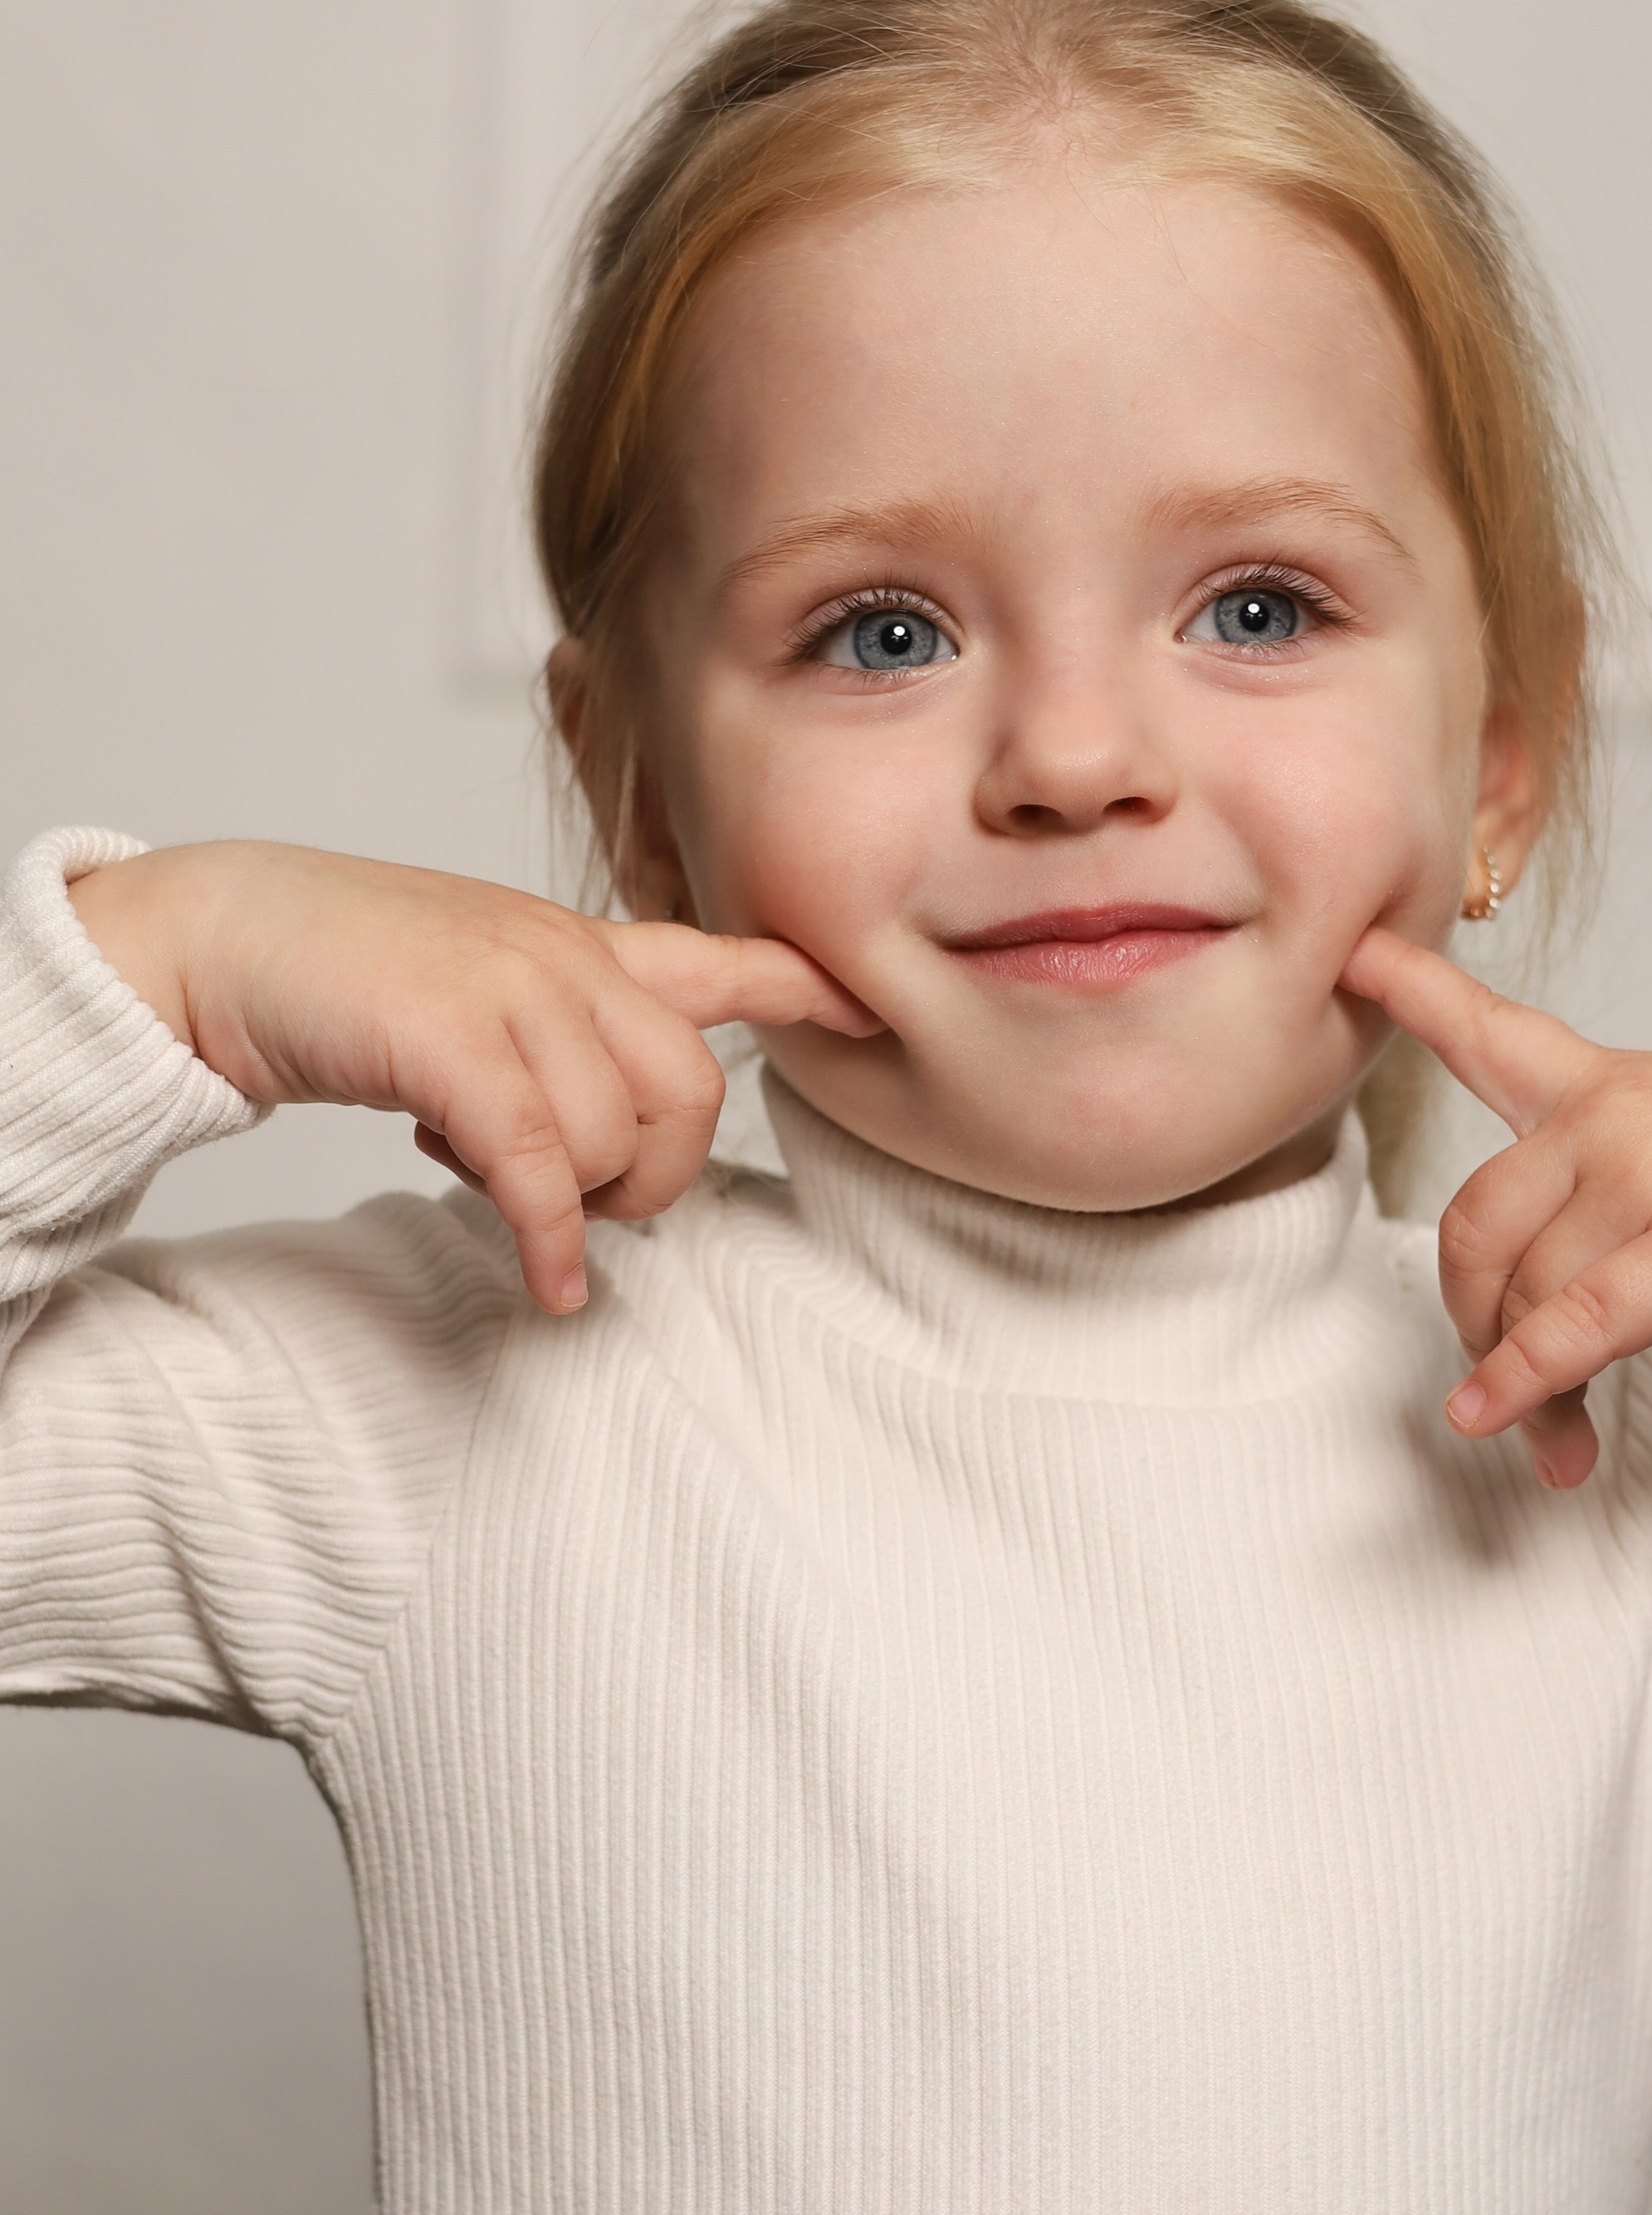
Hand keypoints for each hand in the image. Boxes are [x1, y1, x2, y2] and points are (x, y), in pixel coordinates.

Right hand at [69, 843, 880, 1313]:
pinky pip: (539, 1166)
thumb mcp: (475, 987)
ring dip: (575, 1202)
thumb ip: (550, 1043)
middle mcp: (563, 959)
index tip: (868, 1016)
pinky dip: (549, 1239)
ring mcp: (510, 990)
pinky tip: (544, 1279)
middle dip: (656, 1175)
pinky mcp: (451, 1037)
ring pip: (615, 1138)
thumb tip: (585, 1162)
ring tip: (493, 1185)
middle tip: (583, 1202)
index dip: (802, 991)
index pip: (719, 957)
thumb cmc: (343, 972)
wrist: (219, 935)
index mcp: (577, 944)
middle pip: (691, 1094)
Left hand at [1340, 927, 1651, 1489]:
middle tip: (1503, 1397)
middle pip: (1474, 1225)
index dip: (1413, 990)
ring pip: (1526, 1294)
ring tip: (1561, 1446)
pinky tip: (1493, 1417)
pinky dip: (1527, 1379)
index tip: (1352, 955)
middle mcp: (1614, 1115)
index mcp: (1607, 1086)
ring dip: (1527, 1391)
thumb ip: (1596, 1200)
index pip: (1491, 1032)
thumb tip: (1525, 1323)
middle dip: (1474, 1325)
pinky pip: (1580, 1322)